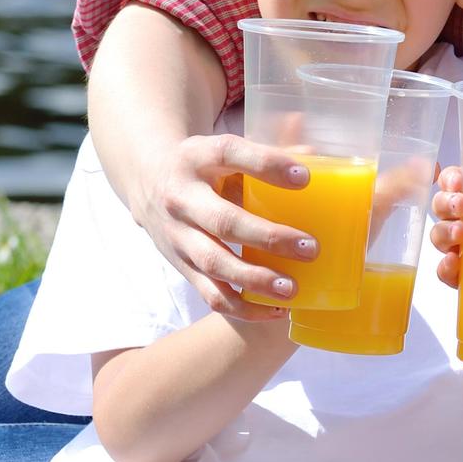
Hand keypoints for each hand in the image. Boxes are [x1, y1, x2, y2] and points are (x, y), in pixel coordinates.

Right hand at [148, 132, 311, 320]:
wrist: (148, 181)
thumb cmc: (205, 166)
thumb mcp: (225, 150)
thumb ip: (267, 154)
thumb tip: (314, 157)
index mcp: (197, 157)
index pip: (230, 153)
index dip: (267, 165)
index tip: (305, 178)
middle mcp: (182, 197)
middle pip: (224, 221)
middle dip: (268, 238)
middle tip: (310, 248)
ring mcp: (178, 235)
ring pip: (214, 263)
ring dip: (255, 280)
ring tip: (291, 289)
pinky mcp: (181, 265)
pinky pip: (209, 293)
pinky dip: (242, 308)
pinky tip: (274, 310)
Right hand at [429, 166, 462, 287]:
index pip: (453, 182)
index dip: (450, 179)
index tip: (458, 182)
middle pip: (440, 207)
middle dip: (445, 204)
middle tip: (461, 205)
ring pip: (439, 237)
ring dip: (445, 232)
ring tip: (460, 233)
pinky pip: (446, 272)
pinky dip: (446, 267)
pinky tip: (455, 261)